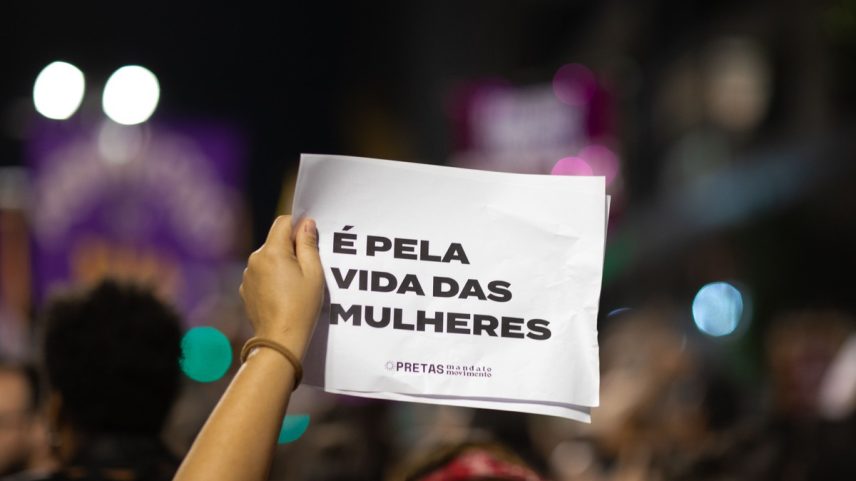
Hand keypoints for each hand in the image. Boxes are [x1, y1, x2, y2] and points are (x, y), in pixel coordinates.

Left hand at [239, 215, 323, 357]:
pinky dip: (272, 277)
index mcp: (272, 252)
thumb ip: (308, 244)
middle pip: (275, 241)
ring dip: (281, 263)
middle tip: (307, 268)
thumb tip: (306, 224)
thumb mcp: (313, 273)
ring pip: (268, 257)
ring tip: (295, 284)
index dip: (298, 225)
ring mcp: (248, 274)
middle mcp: (255, 259)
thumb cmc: (301, 307)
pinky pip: (261, 273)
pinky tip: (283, 294)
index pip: (283, 222)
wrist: (280, 339)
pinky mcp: (246, 288)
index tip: (310, 238)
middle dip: (291, 248)